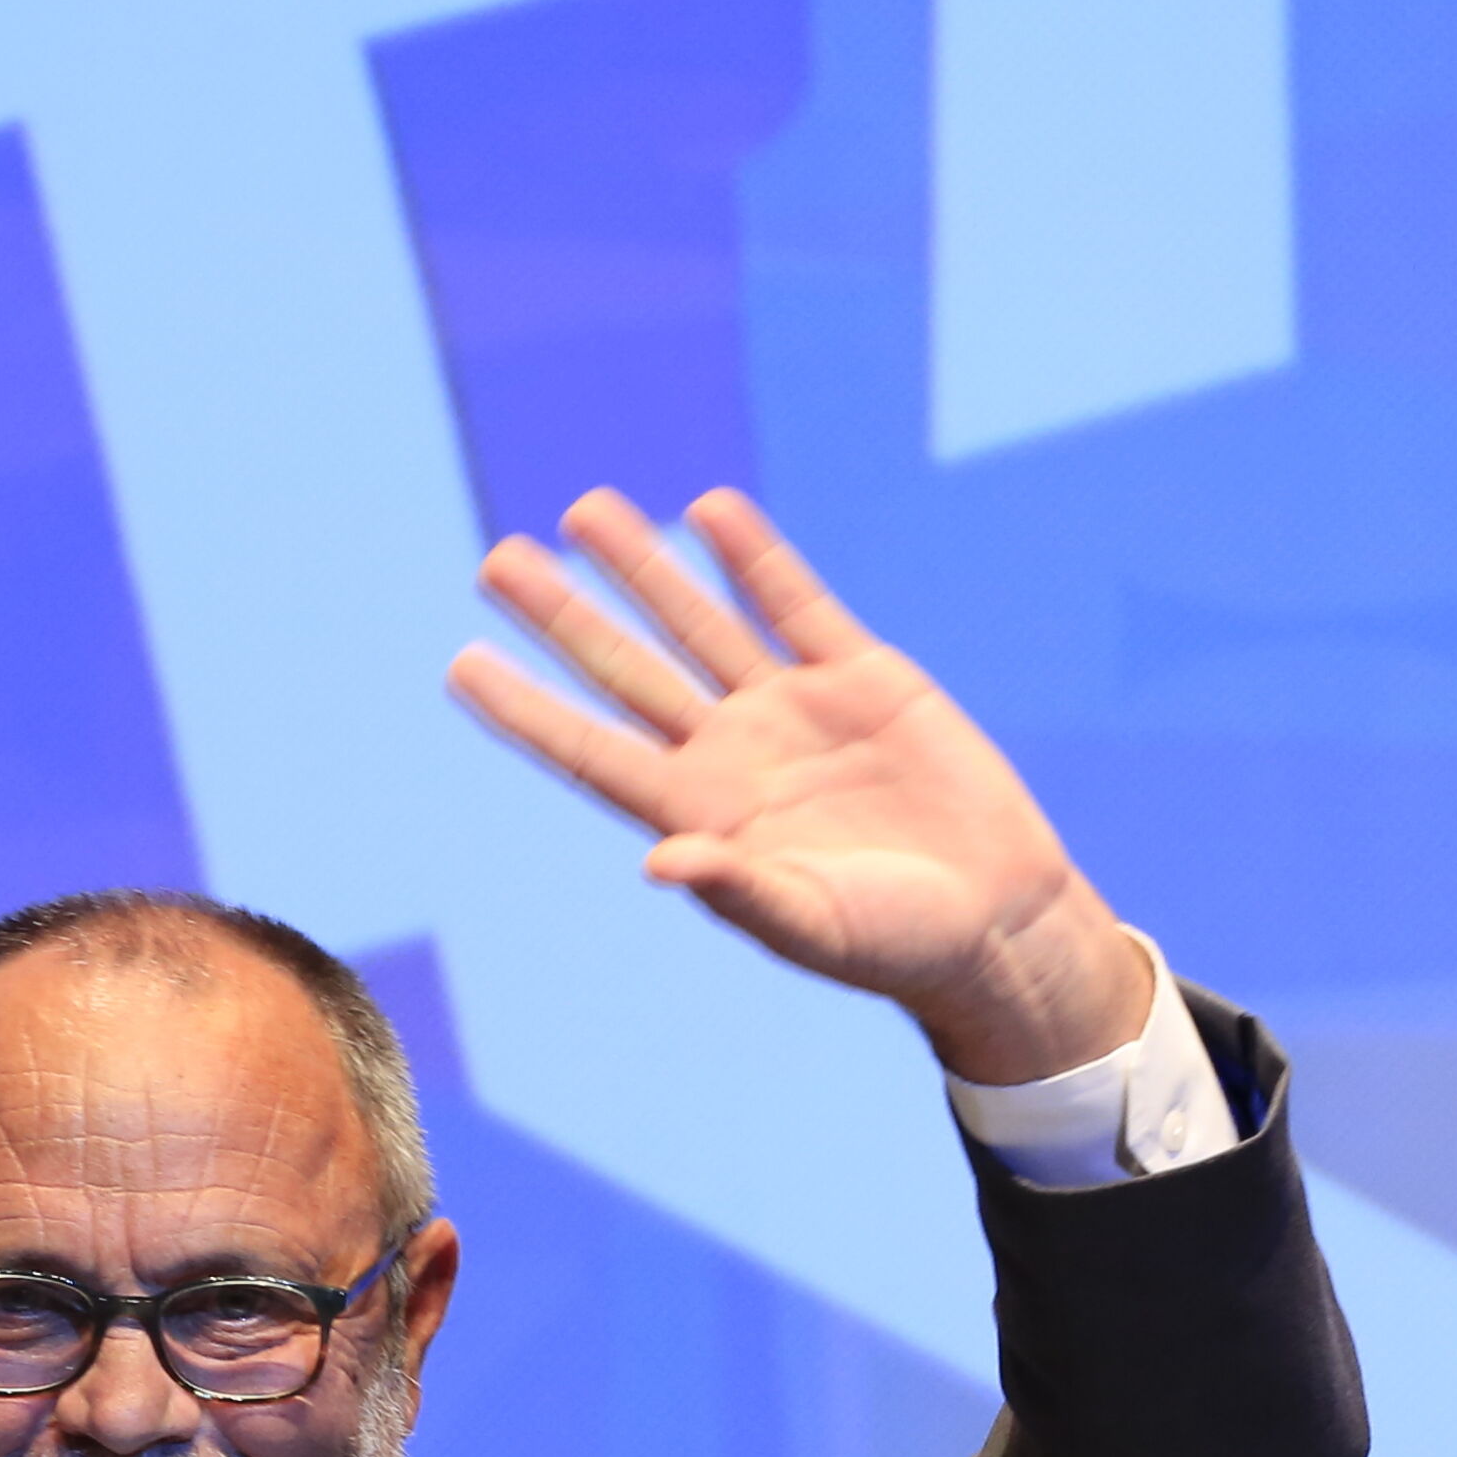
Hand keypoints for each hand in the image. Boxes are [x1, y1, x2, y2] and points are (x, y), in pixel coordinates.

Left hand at [447, 486, 1152, 1086]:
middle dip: (564, 616)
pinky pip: (795, 604)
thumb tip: (658, 861)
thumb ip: (738, 890)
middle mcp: (730, 756)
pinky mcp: (863, 678)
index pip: (590, 750)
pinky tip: (710, 510)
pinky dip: (755, 558)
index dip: (526, 709)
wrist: (995, 921)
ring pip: (699, 624)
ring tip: (583, 509)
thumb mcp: (811, 923)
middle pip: (626, 672)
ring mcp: (793, 711)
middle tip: (497, 560)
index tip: (461, 666)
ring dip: (644, 566)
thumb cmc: (893, 946)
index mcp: (700, 816)